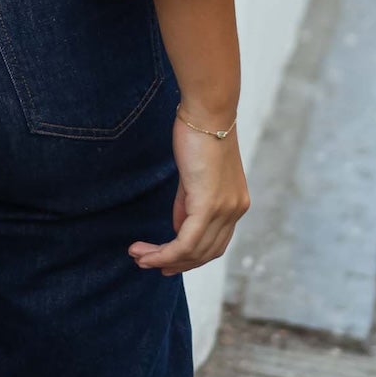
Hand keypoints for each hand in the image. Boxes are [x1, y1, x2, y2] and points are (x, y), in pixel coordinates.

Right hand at [129, 117, 249, 275]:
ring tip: (138, 257)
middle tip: (146, 263)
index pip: (215, 244)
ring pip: (194, 252)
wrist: (207, 112)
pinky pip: (186, 242)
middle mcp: (236, 210)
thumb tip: (178, 229)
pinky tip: (145, 253)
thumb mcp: (193, 177)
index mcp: (236, 204)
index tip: (165, 262)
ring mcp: (226, 210)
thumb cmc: (198, 135)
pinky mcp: (210, 205)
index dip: (190, 257)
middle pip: (206, 253)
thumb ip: (189, 205)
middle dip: (175, 264)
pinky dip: (164, 253)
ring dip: (163, 259)